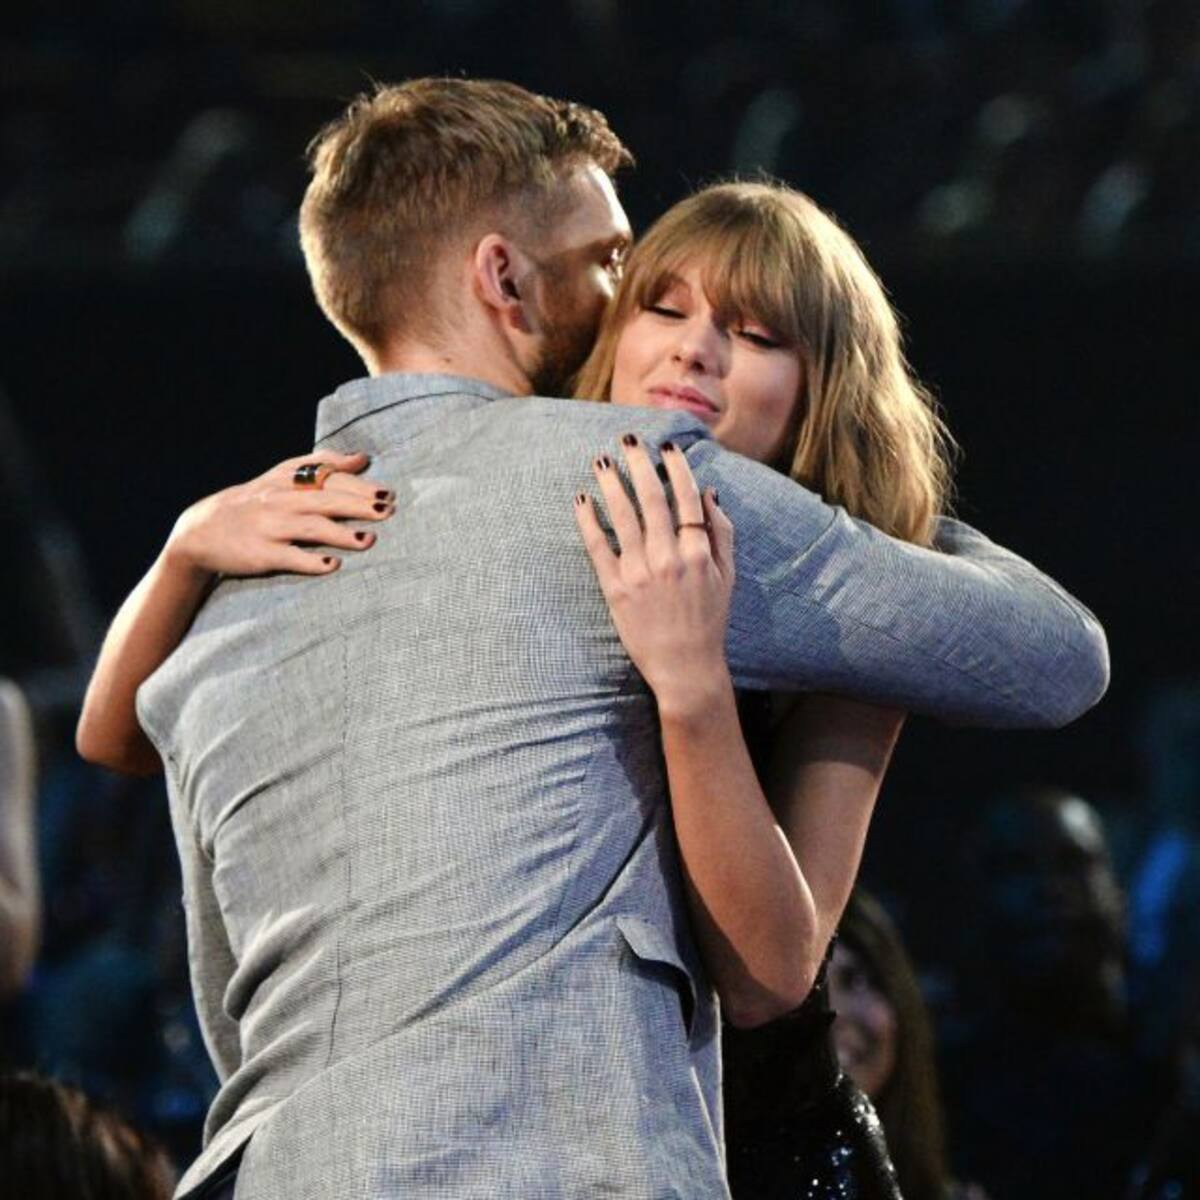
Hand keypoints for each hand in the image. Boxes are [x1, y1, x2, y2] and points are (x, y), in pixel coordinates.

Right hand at [164, 451, 394, 578]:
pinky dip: (311, 561)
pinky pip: (290, 557)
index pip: (328, 478)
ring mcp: (270, 527)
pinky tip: (333, 565)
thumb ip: (321, 465)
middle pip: (326, 500)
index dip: (359, 485)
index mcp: (287, 480)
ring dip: (341, 534)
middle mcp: (280, 500)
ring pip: (310, 528)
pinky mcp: (262, 554)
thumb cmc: (254, 503)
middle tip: (387, 511)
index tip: (388, 492)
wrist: (201, 531)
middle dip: (358, 505)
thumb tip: (361, 459)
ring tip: (368, 540)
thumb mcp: (281, 476)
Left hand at [574, 434, 733, 707]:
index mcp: (698, 552)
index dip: (675, 469)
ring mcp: (640, 572)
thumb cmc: (709, 621)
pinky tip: (581, 499)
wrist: (687, 667)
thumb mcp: (727, 576)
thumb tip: (709, 494)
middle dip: (639, 464)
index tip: (665, 448)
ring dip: (611, 484)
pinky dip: (589, 521)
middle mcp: (669, 557)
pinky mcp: (616, 589)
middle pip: (652, 499)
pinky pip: (598, 547)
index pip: (686, 498)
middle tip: (627, 440)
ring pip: (623, 516)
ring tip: (601, 461)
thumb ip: (721, 534)